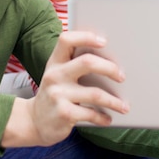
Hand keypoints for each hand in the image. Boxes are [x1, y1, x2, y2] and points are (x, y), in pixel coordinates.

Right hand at [3, 31, 128, 147]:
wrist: (33, 122)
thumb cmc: (54, 94)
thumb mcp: (57, 75)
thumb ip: (74, 64)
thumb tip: (110, 59)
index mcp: (54, 62)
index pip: (66, 40)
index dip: (86, 37)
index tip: (104, 41)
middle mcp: (55, 75)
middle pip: (87, 62)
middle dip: (110, 68)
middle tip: (122, 76)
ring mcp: (58, 95)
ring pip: (95, 93)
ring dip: (114, 101)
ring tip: (124, 106)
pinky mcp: (64, 114)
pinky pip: (91, 114)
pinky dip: (103, 117)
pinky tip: (107, 118)